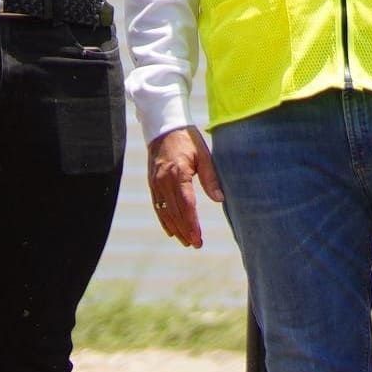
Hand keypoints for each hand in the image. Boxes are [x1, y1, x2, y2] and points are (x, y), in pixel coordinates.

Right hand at [147, 127, 222, 249]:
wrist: (164, 126)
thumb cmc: (188, 139)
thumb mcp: (204, 155)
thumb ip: (211, 178)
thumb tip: (219, 199)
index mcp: (178, 173)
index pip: (186, 204)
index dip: (192, 223)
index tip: (198, 237)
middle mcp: (164, 180)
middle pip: (174, 212)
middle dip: (185, 231)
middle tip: (196, 245)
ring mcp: (156, 182)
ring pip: (164, 211)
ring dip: (175, 229)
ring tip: (186, 242)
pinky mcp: (152, 182)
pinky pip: (157, 205)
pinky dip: (163, 219)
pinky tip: (171, 231)